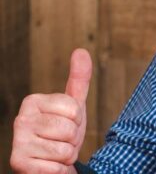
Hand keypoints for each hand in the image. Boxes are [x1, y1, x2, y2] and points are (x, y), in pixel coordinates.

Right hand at [10, 48, 91, 173]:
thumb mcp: (74, 105)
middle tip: (62, 141)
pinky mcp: (18, 163)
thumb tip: (81, 50)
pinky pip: (57, 167)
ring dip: (67, 155)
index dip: (78, 120)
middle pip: (70, 129)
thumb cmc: (63, 131)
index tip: (68, 123)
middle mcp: (20, 119)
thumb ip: (79, 78)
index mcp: (33, 101)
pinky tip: (48, 166)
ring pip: (65, 149)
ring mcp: (17, 142)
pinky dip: (59, 169)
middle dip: (73, 139)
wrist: (51, 163)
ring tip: (56, 153)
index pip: (74, 108)